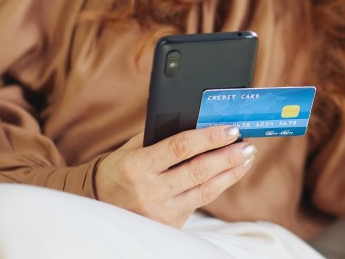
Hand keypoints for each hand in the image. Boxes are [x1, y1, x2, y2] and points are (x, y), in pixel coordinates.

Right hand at [95, 126, 254, 227]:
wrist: (97, 206)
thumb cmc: (119, 170)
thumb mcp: (132, 149)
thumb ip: (161, 135)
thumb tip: (199, 118)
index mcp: (137, 167)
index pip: (180, 148)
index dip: (208, 137)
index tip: (230, 129)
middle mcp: (149, 191)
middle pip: (198, 171)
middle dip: (228, 156)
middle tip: (247, 144)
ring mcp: (160, 212)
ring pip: (205, 190)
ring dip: (231, 172)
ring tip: (247, 157)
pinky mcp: (168, 225)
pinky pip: (200, 202)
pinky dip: (219, 186)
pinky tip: (231, 173)